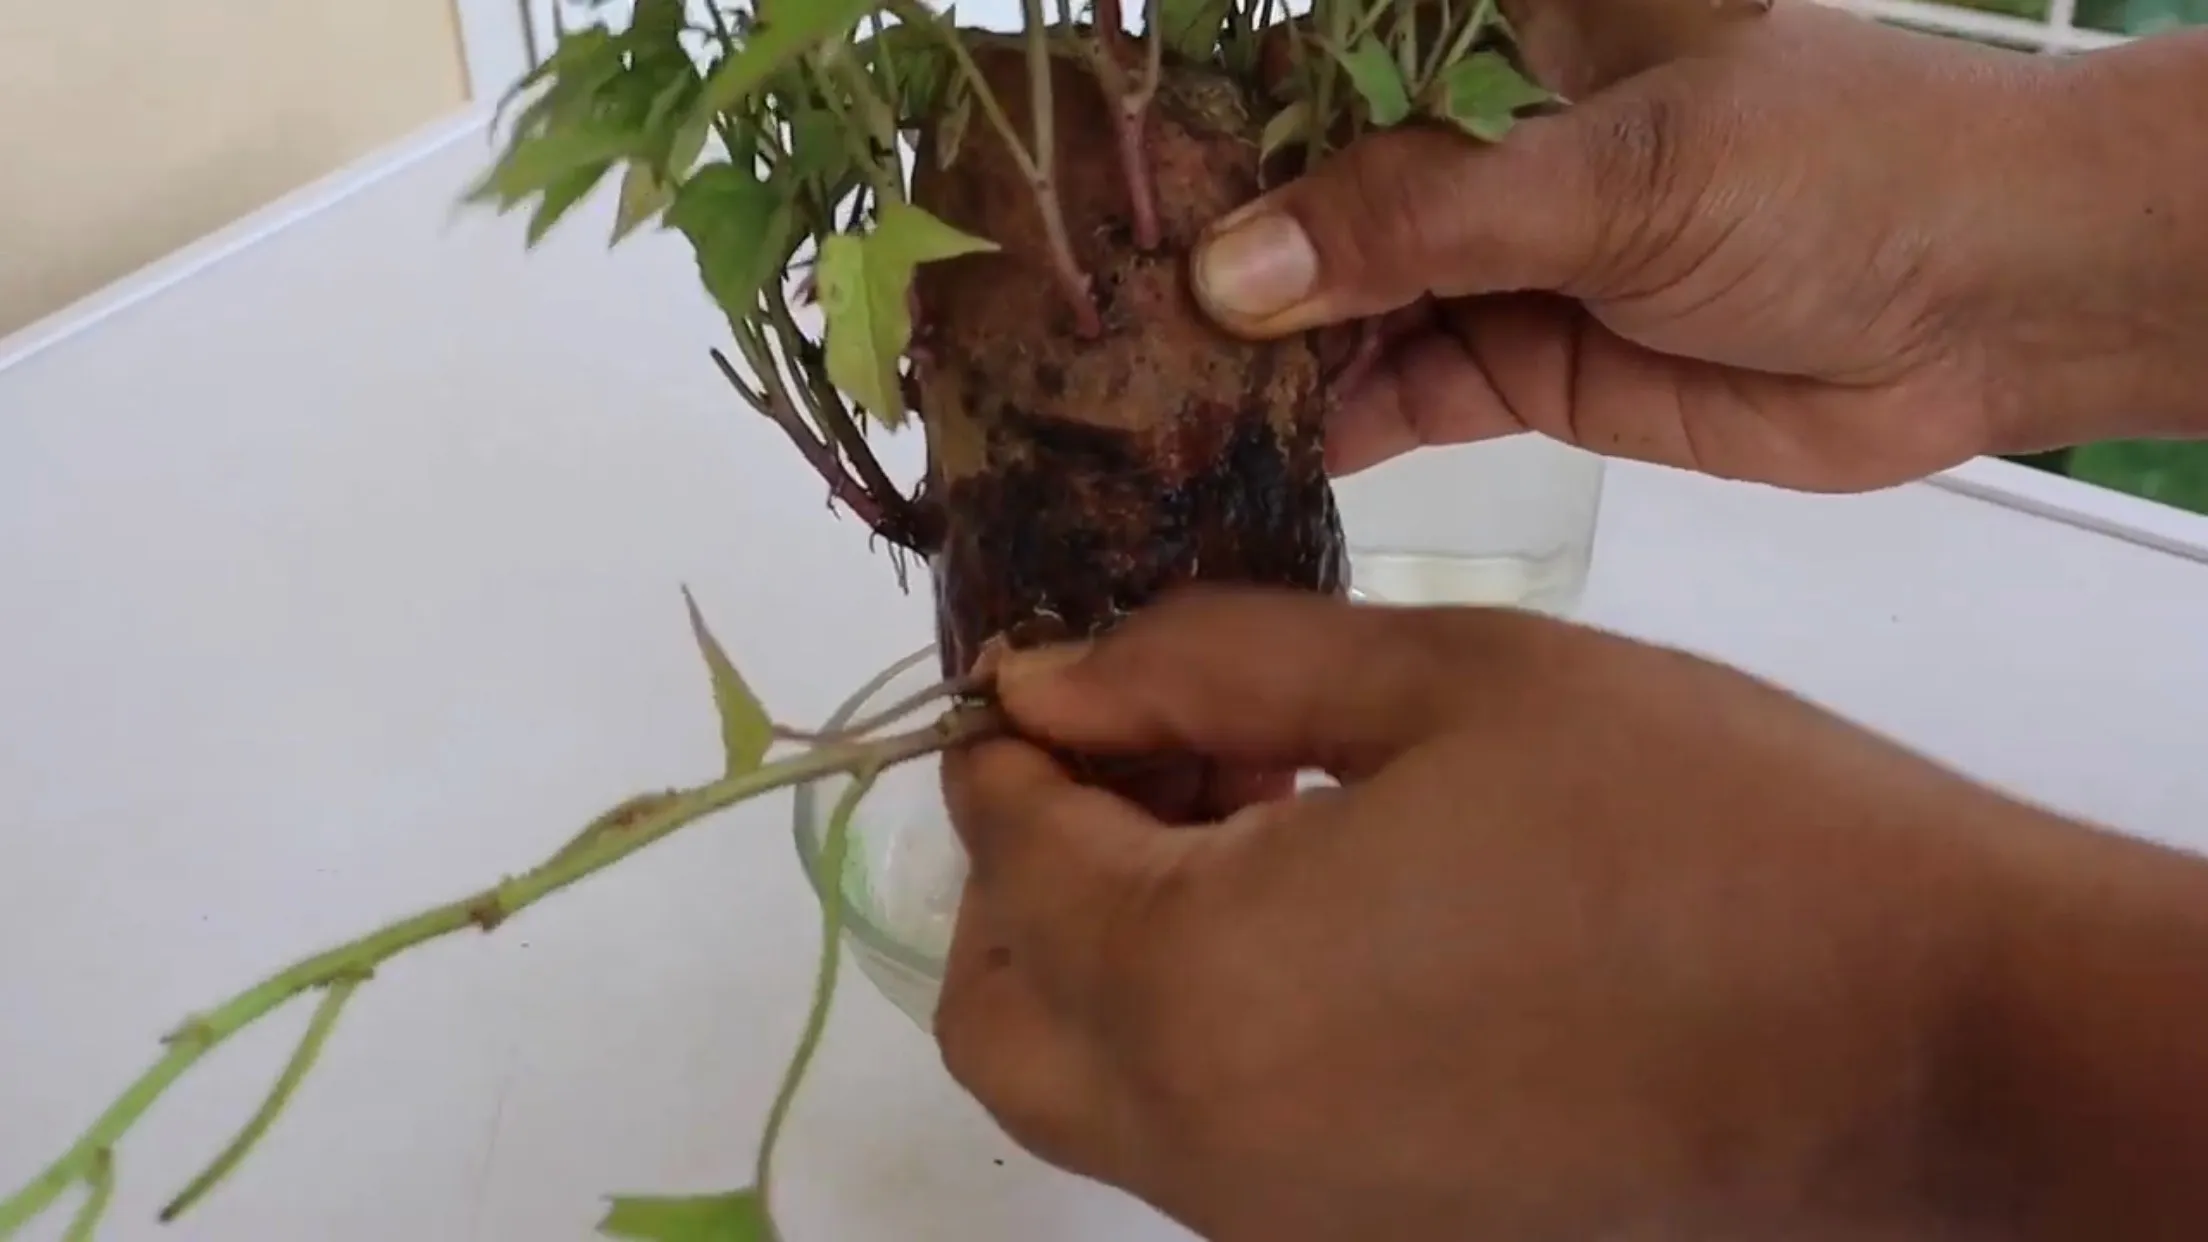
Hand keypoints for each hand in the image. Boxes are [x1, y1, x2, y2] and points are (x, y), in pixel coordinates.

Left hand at [936, 589, 2055, 1239]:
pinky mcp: (1361, 1240)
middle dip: (1025, 870)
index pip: (1011, 851)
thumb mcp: (1441, 681)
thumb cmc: (1694, 821)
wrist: (1917, 1036)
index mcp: (1199, 985)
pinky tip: (1316, 914)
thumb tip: (1051, 681)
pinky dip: (1193, 1024)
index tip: (1063, 668)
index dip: (1017, 738)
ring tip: (1246, 816)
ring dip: (1105, 947)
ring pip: (1087, 1087)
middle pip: (1001, 1009)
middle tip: (1147, 756)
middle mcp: (1205, 1139)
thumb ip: (1206, 670)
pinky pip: (1200, 1135)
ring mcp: (1280, 1218)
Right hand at [1192, 4, 2207, 488]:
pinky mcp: (1527, 371)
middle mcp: (1486, 147)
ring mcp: (1501, 262)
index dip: (1213, 118)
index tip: (1098, 179)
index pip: (1320, 64)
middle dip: (1216, 254)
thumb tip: (1226, 273)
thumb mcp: (1613, 175)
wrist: (1990, 307)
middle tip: (1091, 321)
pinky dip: (1331, 425)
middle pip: (1313, 197)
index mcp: (1505, 40)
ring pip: (1342, 306)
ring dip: (1258, 353)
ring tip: (1145, 400)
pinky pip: (1399, 395)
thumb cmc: (1828, 174)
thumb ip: (1417, 221)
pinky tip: (1248, 452)